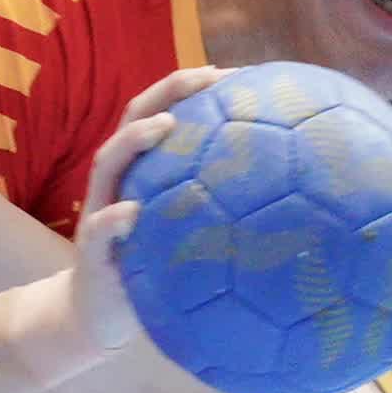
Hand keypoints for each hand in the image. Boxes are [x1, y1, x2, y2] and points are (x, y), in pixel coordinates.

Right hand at [59, 66, 222, 359]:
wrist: (98, 320)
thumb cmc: (155, 276)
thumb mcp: (193, 242)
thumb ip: (227, 219)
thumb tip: (300, 211)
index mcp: (146, 174)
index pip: (167, 114)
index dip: (197, 89)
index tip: (240, 72)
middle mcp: (120, 183)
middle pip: (136, 120)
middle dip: (168, 92)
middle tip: (207, 77)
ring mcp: (100, 211)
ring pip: (109, 162)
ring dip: (134, 140)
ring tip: (163, 126)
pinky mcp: (91, 251)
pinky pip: (99, 228)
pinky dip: (114, 217)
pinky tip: (133, 212)